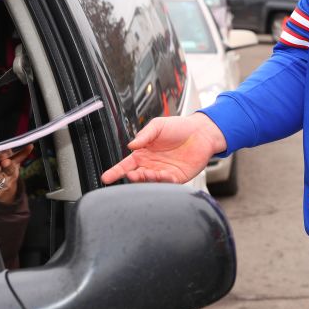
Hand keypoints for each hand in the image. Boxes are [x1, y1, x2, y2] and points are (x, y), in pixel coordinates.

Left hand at [0, 150, 21, 204]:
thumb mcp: (14, 166)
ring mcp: (2, 185)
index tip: (8, 153)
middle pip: (9, 170)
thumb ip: (20, 155)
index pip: (16, 161)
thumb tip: (30, 146)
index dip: (15, 157)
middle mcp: (9, 177)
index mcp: (14, 168)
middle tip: (4, 160)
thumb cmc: (7, 176)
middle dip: (7, 165)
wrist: (6, 196)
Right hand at [100, 113, 225, 184]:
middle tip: (132, 174)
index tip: (106, 177)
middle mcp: (151, 165)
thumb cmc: (179, 127)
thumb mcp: (158, 125)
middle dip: (133, 177)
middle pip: (136, 176)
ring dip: (147, 179)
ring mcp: (163, 172)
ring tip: (149, 173)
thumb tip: (131, 145)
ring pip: (150, 182)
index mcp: (144, 153)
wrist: (201, 132)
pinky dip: (163, 181)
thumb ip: (144, 135)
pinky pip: (167, 183)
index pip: (126, 165)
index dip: (115, 171)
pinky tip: (163, 175)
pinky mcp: (176, 178)